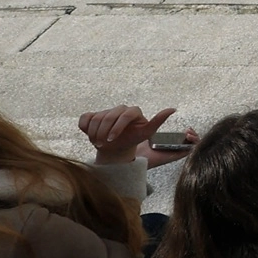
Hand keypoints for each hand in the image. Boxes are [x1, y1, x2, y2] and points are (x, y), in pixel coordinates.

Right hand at [77, 105, 193, 166]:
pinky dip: (84, 128)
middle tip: (102, 144)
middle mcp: (120, 109)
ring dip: (94, 133)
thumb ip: (158, 121)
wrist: (116, 148)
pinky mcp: (92, 115)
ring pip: (95, 118)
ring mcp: (105, 111)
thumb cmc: (133, 140)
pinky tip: (90, 134)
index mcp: (133, 111)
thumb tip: (173, 108)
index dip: (116, 127)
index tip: (111, 139)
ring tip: (98, 143)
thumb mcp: (147, 133)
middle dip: (103, 132)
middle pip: (108, 116)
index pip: (124, 114)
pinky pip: (84, 118)